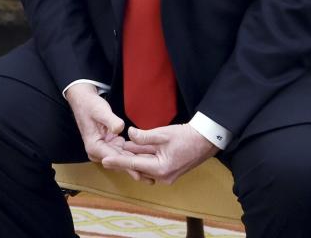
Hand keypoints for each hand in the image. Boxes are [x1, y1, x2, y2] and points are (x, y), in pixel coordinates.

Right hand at [64, 84, 144, 178]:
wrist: (84, 100)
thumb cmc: (90, 105)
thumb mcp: (101, 111)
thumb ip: (111, 121)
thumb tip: (120, 129)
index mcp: (94, 146)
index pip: (113, 158)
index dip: (127, 166)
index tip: (140, 174)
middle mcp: (98, 151)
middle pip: (119, 162)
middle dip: (134, 169)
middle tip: (151, 179)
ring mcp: (104, 149)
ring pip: (122, 159)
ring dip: (135, 164)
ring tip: (152, 174)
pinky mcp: (109, 145)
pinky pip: (123, 152)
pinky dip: (133, 154)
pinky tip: (147, 158)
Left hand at [101, 124, 218, 184]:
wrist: (206, 140)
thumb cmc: (187, 137)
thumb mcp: (162, 134)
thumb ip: (143, 137)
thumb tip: (129, 135)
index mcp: (160, 168)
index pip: (133, 164)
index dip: (117, 161)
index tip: (104, 160)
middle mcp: (162, 176)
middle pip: (137, 167)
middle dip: (124, 158)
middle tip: (108, 151)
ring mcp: (166, 175)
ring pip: (143, 166)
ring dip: (133, 157)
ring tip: (119, 147)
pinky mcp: (168, 171)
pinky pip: (150, 165)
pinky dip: (142, 157)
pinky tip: (133, 147)